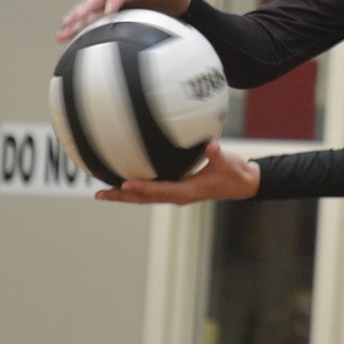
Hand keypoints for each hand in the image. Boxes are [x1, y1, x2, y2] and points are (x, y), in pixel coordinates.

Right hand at [57, 0, 192, 41]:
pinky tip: (63, 37)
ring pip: (91, 9)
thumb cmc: (174, 0)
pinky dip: (77, 27)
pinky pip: (89, 21)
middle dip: (89, 6)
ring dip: (77, 17)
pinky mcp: (107, 16)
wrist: (167, 8)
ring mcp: (112, 4)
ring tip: (63, 29)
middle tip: (79, 16)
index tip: (110, 11)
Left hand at [94, 142, 260, 205]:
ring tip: (103, 192)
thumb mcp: (229, 163)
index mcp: (187, 192)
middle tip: (101, 194)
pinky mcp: (177, 188)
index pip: (159, 190)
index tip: (124, 183)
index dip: (141, 187)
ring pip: (144, 197)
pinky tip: (124, 181)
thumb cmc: (235, 173)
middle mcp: (177, 195)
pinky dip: (135, 187)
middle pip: (144, 198)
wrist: (243, 183)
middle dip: (122, 196)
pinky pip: (151, 190)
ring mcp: (176, 193)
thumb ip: (219, 155)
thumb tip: (211, 145)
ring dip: (124, 195)